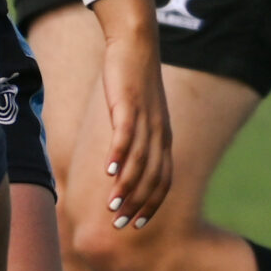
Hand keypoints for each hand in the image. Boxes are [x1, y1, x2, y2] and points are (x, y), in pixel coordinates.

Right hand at [91, 0, 173, 227]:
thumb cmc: (133, 85)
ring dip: (126, 185)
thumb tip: (120, 166)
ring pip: (139, 159)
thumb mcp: (138, 117)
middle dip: (138, 203)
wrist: (136, 45)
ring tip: (111, 206)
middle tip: (120, 224)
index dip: (152, 204)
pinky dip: (119, 154)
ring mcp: (145, 119)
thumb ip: (133, 141)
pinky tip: (107, 171)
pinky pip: (126, 134)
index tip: (137, 224)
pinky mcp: (129, 104)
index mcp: (163, 139)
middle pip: (153, 176)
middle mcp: (159, 132)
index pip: (163, 179)